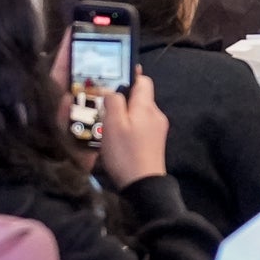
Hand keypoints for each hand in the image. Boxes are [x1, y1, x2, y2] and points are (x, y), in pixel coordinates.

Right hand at [95, 71, 171, 186]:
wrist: (143, 184)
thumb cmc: (125, 152)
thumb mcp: (113, 125)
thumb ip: (114, 102)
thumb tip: (113, 88)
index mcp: (147, 106)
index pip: (143, 80)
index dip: (129, 76)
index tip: (112, 77)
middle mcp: (156, 114)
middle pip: (140, 96)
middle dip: (122, 96)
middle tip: (102, 102)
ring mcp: (158, 128)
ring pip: (139, 111)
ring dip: (124, 112)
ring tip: (105, 119)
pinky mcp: (155, 141)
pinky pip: (140, 124)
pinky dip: (128, 124)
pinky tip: (115, 134)